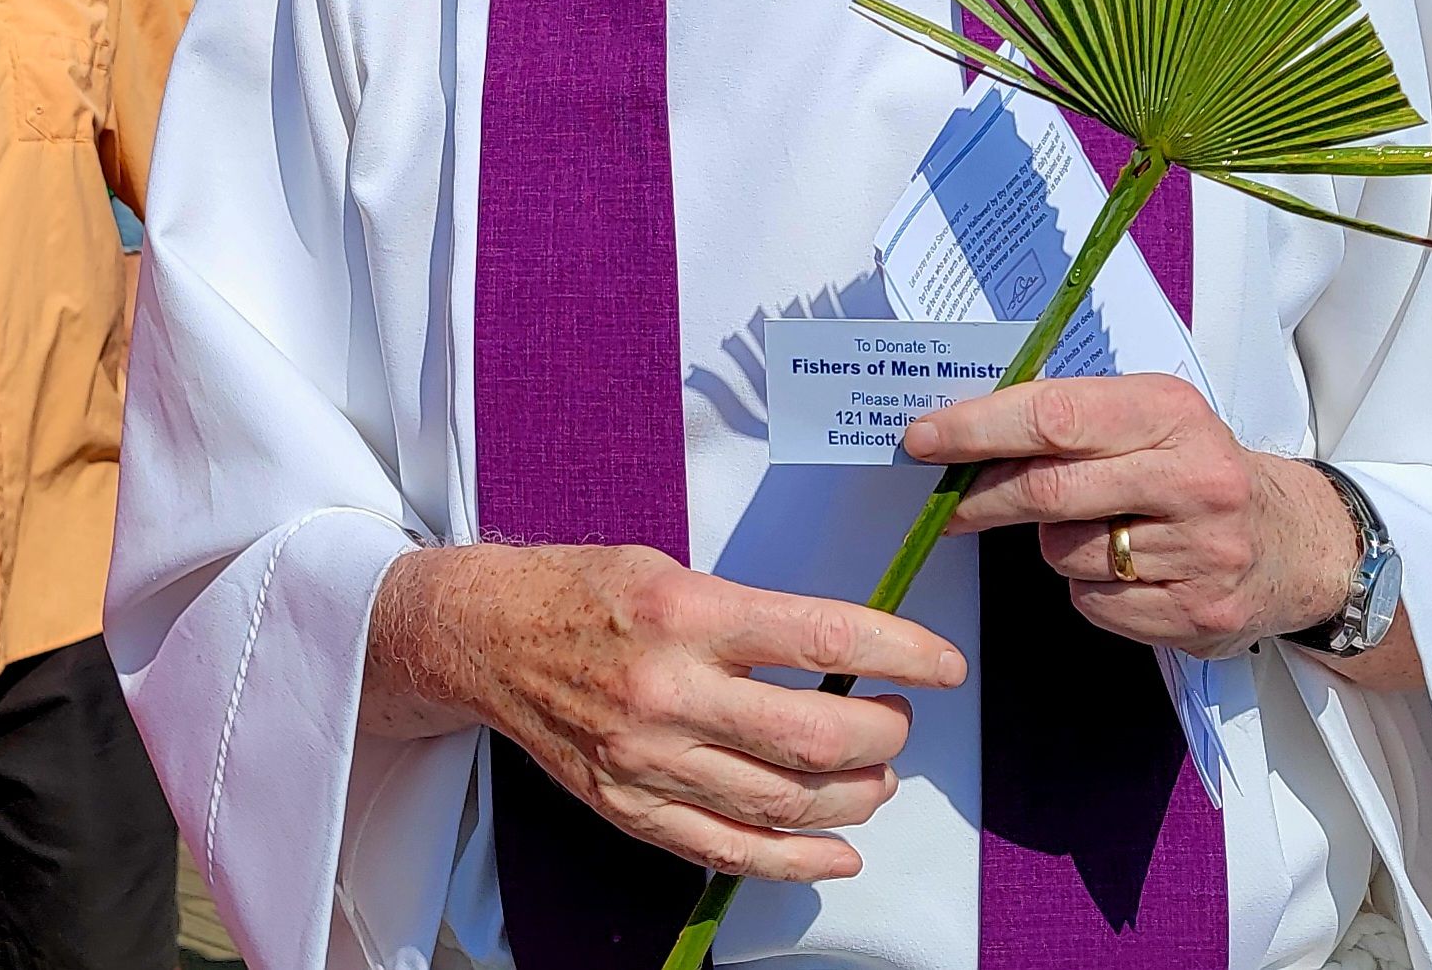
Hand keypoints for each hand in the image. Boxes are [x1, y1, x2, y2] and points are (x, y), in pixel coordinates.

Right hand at [362, 543, 966, 880]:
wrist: (487, 636)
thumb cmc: (588, 588)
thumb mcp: (677, 568)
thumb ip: (754, 612)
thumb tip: (842, 651)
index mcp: (690, 615)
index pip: (821, 640)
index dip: (899, 655)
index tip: (944, 664)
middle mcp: (671, 694)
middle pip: (812, 739)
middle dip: (883, 736)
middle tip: (902, 720)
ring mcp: (648, 762)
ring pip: (781, 804)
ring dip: (853, 799)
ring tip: (879, 776)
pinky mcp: (630, 809)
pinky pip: (727, 852)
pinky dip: (796, 863)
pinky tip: (838, 853)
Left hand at [903, 374, 1357, 658]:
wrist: (1298, 543)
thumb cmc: (1199, 468)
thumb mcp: (1154, 418)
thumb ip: (1075, 416)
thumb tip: (968, 425)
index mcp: (1170, 411)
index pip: (1053, 416)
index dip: (978, 428)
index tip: (925, 438)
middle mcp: (1191, 475)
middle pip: (1048, 490)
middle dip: (982, 499)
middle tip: (947, 505)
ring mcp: (1199, 550)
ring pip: (1065, 553)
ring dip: (1053, 545)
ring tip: (1097, 530)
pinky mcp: (1196, 612)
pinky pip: (1095, 603)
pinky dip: (1089, 588)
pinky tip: (1125, 570)